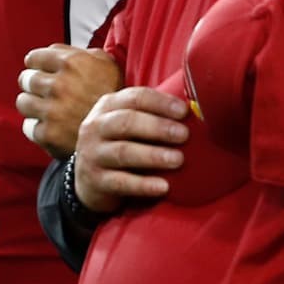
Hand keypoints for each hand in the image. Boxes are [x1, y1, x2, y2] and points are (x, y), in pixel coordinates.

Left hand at [16, 46, 122, 158]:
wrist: (128, 135)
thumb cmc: (118, 95)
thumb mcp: (106, 64)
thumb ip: (80, 53)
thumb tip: (54, 51)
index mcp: (72, 63)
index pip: (34, 57)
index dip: (35, 64)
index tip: (37, 69)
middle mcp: (59, 84)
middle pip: (26, 79)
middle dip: (31, 84)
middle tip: (41, 90)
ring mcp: (52, 110)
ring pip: (23, 102)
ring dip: (31, 104)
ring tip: (42, 108)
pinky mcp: (48, 134)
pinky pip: (29, 126)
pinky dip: (37, 127)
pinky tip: (49, 126)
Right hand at [72, 87, 188, 212]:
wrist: (87, 179)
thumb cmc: (119, 144)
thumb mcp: (127, 124)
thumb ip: (151, 115)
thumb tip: (195, 110)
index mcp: (107, 107)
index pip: (134, 97)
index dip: (160, 103)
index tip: (184, 111)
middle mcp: (96, 127)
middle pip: (126, 122)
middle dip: (158, 127)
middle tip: (184, 135)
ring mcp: (92, 154)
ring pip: (123, 152)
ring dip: (153, 155)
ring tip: (178, 160)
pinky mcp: (95, 180)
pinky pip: (120, 182)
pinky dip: (143, 185)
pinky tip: (163, 186)